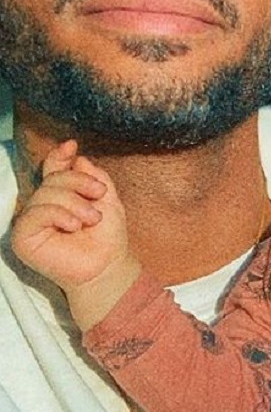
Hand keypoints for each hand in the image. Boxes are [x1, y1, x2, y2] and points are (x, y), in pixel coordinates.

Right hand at [11, 141, 138, 317]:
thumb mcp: (108, 201)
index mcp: (61, 196)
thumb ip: (95, 178)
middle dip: (79, 184)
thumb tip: (77, 157)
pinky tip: (73, 226)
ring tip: (91, 220)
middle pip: (53, 179)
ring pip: (46, 194)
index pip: (53, 170)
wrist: (107, 266)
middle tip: (99, 198)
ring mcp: (31, 221)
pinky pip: (36, 213)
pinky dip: (59, 215)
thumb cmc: (107, 237)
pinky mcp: (22, 237)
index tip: (71, 145)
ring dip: (75, 204)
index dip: (58, 156)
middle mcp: (43, 206)